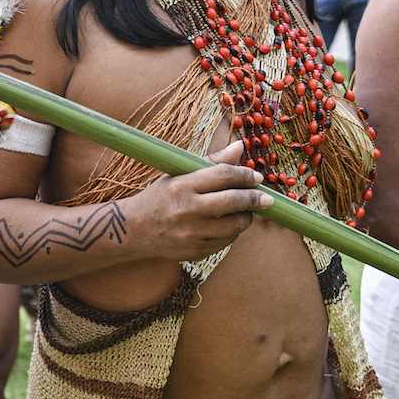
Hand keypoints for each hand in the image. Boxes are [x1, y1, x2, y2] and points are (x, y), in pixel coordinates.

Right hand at [123, 140, 270, 261]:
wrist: (132, 231)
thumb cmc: (159, 198)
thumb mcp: (178, 175)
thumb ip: (211, 162)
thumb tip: (240, 147)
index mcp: (182, 186)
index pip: (222, 175)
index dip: (244, 175)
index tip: (255, 177)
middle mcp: (187, 210)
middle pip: (233, 202)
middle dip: (254, 199)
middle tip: (266, 198)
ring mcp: (191, 234)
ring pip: (234, 226)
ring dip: (245, 218)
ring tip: (245, 212)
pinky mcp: (195, 251)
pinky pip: (225, 242)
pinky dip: (232, 233)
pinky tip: (228, 226)